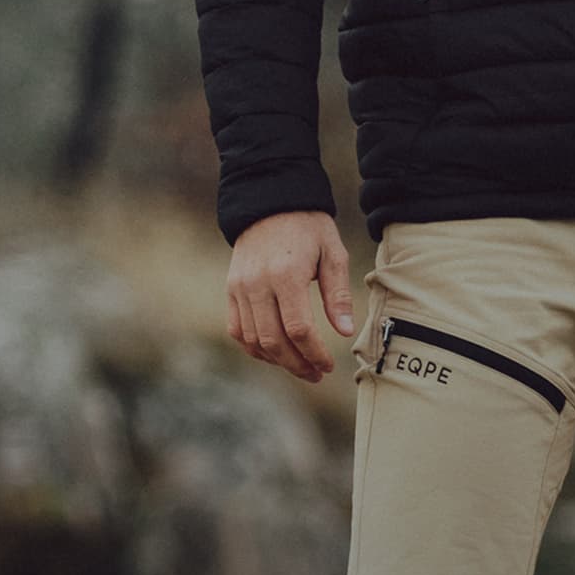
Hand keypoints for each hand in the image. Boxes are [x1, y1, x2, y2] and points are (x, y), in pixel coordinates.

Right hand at [227, 211, 353, 383]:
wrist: (269, 201)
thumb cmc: (308, 227)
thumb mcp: (332, 253)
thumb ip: (337, 294)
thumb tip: (344, 332)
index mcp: (286, 275)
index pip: (298, 329)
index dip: (314, 354)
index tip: (328, 366)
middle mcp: (257, 284)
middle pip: (274, 341)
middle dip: (297, 364)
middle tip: (317, 374)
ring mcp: (239, 288)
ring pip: (253, 340)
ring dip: (277, 361)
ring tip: (300, 367)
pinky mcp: (230, 289)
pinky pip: (237, 330)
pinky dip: (254, 347)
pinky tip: (275, 353)